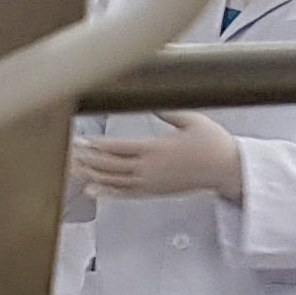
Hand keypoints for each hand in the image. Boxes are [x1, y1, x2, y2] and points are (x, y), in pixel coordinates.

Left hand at [71, 112, 244, 200]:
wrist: (227, 169)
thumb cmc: (213, 143)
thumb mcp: (193, 119)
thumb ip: (168, 111)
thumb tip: (149, 101)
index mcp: (157, 149)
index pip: (120, 148)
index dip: (98, 145)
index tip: (81, 140)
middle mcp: (150, 168)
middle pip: (111, 165)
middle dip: (88, 159)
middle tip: (68, 153)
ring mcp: (151, 182)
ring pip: (114, 180)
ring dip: (92, 174)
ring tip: (72, 169)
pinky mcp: (154, 191)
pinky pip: (126, 193)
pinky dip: (107, 192)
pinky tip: (92, 189)